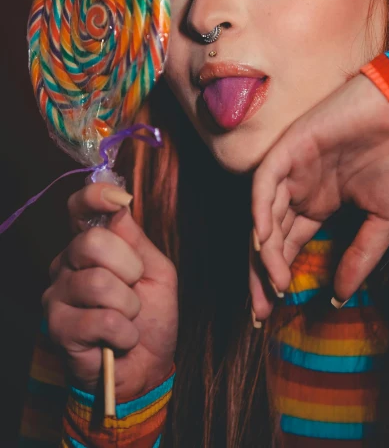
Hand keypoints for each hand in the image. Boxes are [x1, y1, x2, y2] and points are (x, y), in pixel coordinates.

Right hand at [42, 182, 177, 399]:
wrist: (147, 366)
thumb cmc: (151, 316)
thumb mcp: (156, 270)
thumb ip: (136, 239)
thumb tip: (119, 205)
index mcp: (91, 244)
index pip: (79, 208)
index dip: (94, 197)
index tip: (119, 197)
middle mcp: (67, 263)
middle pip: (92, 242)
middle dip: (129, 268)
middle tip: (135, 289)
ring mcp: (58, 295)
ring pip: (97, 282)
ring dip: (129, 305)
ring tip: (129, 318)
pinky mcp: (57, 327)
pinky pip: (100, 319)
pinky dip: (124, 332)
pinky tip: (121, 339)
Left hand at [249, 73, 388, 318]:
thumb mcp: (383, 221)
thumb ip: (359, 257)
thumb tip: (339, 297)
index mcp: (317, 205)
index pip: (287, 246)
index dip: (276, 278)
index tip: (273, 314)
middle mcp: (299, 190)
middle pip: (268, 238)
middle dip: (261, 275)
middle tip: (260, 313)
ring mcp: (291, 170)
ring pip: (263, 215)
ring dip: (263, 251)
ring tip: (272, 284)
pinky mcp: (289, 148)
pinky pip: (265, 183)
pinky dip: (260, 210)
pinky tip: (264, 239)